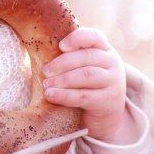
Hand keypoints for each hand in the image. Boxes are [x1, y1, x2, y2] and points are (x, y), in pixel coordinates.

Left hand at [42, 27, 134, 143]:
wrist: (105, 117)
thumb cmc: (86, 87)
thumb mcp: (83, 69)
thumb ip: (71, 58)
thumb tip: (40, 50)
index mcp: (105, 50)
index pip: (94, 36)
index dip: (77, 38)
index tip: (60, 46)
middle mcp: (112, 63)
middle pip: (87, 57)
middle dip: (62, 63)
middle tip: (44, 71)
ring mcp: (113, 82)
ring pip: (86, 75)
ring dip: (62, 79)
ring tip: (46, 85)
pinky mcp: (108, 101)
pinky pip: (84, 96)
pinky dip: (65, 95)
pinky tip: (50, 95)